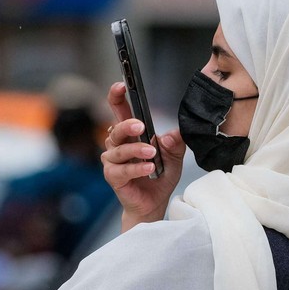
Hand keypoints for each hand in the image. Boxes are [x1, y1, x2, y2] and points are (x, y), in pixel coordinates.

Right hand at [101, 81, 184, 229]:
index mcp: (131, 134)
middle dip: (127, 125)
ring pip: (119, 150)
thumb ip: (175, 143)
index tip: (121, 85)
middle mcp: (118, 145)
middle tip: (141, 125)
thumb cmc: (160, 176)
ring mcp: (113, 161)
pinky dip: (136, 168)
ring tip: (152, 153)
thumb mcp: (174, 156)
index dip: (117, 96)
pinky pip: (122, 170)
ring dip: (136, 150)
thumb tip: (172, 134)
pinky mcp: (113, 178)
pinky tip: (149, 169)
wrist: (155, 203)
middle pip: (116, 128)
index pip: (120, 110)